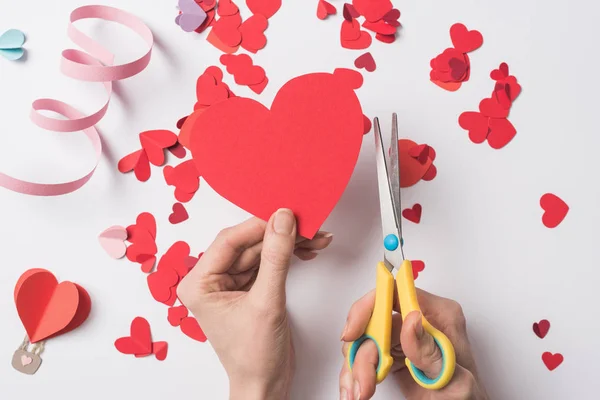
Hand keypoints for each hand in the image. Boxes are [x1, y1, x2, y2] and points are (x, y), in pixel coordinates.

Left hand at [178, 210, 332, 399]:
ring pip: (261, 250)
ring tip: (315, 237)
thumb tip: (281, 221)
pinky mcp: (250, 288)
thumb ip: (275, 259)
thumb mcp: (266, 303)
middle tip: (307, 225)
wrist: (266, 385)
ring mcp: (231, 283)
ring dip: (289, 244)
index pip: (229, 241)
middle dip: (280, 235)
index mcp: (200, 283)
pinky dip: (288, 256)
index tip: (285, 215)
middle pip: (248, 243)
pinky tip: (307, 250)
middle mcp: (211, 280)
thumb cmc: (253, 357)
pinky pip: (268, 263)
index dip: (259, 225)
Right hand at [339, 289, 487, 399]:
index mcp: (439, 315)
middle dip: (361, 350)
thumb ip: (431, 351)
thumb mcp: (455, 379)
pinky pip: (364, 356)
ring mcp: (404, 337)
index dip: (368, 308)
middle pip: (373, 319)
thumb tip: (411, 319)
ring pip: (364, 340)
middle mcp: (419, 321)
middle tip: (362, 380)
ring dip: (355, 366)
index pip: (395, 293)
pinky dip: (355, 373)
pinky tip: (356, 389)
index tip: (353, 332)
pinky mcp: (392, 354)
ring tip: (360, 391)